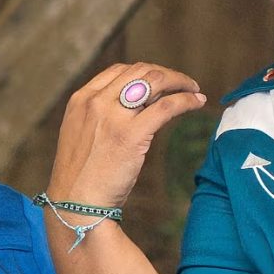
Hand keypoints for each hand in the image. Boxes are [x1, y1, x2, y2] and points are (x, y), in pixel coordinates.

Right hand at [43, 62, 207, 215]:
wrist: (75, 203)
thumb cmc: (81, 176)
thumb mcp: (83, 135)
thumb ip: (101, 116)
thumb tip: (137, 107)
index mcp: (81, 100)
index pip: (119, 70)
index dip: (145, 71)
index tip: (161, 82)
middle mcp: (95, 102)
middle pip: (139, 70)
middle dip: (166, 74)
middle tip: (184, 84)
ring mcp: (112, 116)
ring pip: (155, 81)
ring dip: (179, 81)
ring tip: (194, 90)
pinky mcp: (131, 134)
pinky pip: (167, 106)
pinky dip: (187, 100)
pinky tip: (197, 102)